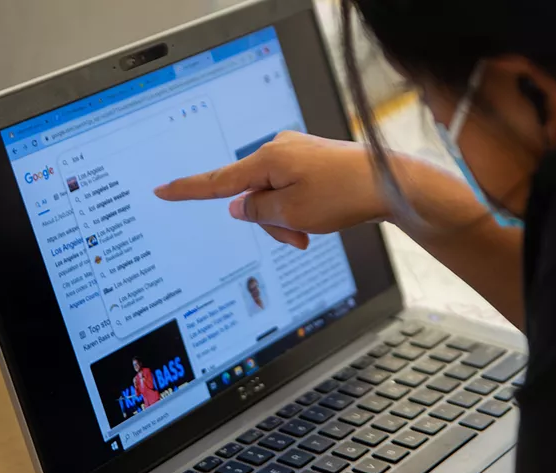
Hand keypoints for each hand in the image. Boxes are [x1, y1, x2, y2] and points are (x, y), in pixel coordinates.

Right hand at [153, 131, 387, 248]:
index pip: (217, 181)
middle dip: (269, 222)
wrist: (392, 183)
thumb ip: (256, 211)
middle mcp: (280, 149)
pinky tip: (324, 216)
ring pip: (276, 197)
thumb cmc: (346, 194)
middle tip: (297, 239)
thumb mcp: (292, 213)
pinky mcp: (315, 161)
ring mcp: (299, 154)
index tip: (162, 190)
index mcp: (267, 159)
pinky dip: (302, 210)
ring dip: (288, 219)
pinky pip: (294, 191)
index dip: (188, 190)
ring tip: (315, 229)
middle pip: (253, 196)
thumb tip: (237, 205)